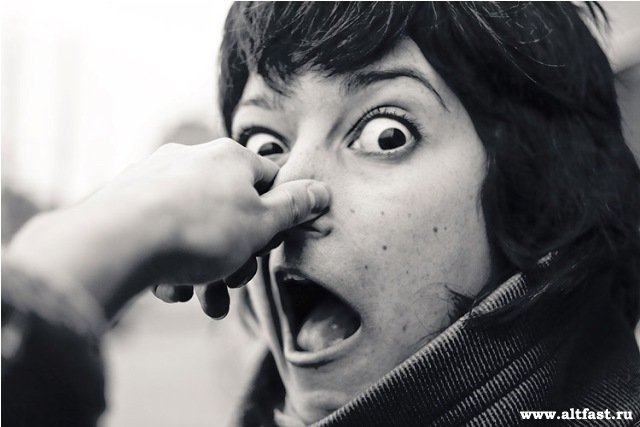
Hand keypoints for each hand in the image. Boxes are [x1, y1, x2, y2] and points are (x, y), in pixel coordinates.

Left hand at [6, 139, 329, 318]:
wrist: (118, 241)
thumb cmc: (200, 231)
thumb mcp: (262, 224)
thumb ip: (295, 208)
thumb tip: (322, 191)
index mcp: (231, 157)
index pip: (271, 183)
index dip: (277, 220)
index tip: (270, 247)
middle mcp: (194, 160)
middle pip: (232, 213)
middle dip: (237, 257)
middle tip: (234, 283)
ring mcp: (158, 178)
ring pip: (197, 230)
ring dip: (207, 271)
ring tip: (203, 302)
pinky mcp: (129, 202)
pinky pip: (164, 234)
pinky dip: (172, 263)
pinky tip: (169, 288)